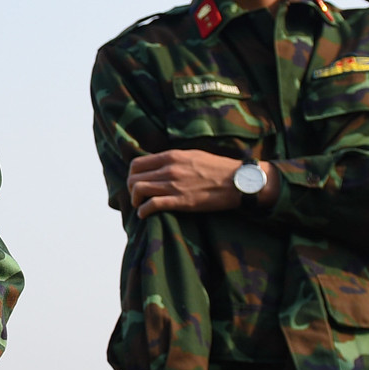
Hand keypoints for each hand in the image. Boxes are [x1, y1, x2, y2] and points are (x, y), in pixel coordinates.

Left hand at [127, 150, 275, 215]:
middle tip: (136, 196)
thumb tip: (158, 165)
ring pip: (139, 190)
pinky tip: (144, 215)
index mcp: (171, 156)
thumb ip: (173, 159)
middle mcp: (169, 169)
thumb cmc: (217, 168)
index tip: (135, 182)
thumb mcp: (192, 155)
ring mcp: (174, 185)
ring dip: (135, 201)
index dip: (132, 175)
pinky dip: (143, 211)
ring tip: (140, 206)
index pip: (137, 164)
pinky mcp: (181, 201)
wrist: (237, 181)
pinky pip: (152, 205)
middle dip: (131, 189)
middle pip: (134, 178)